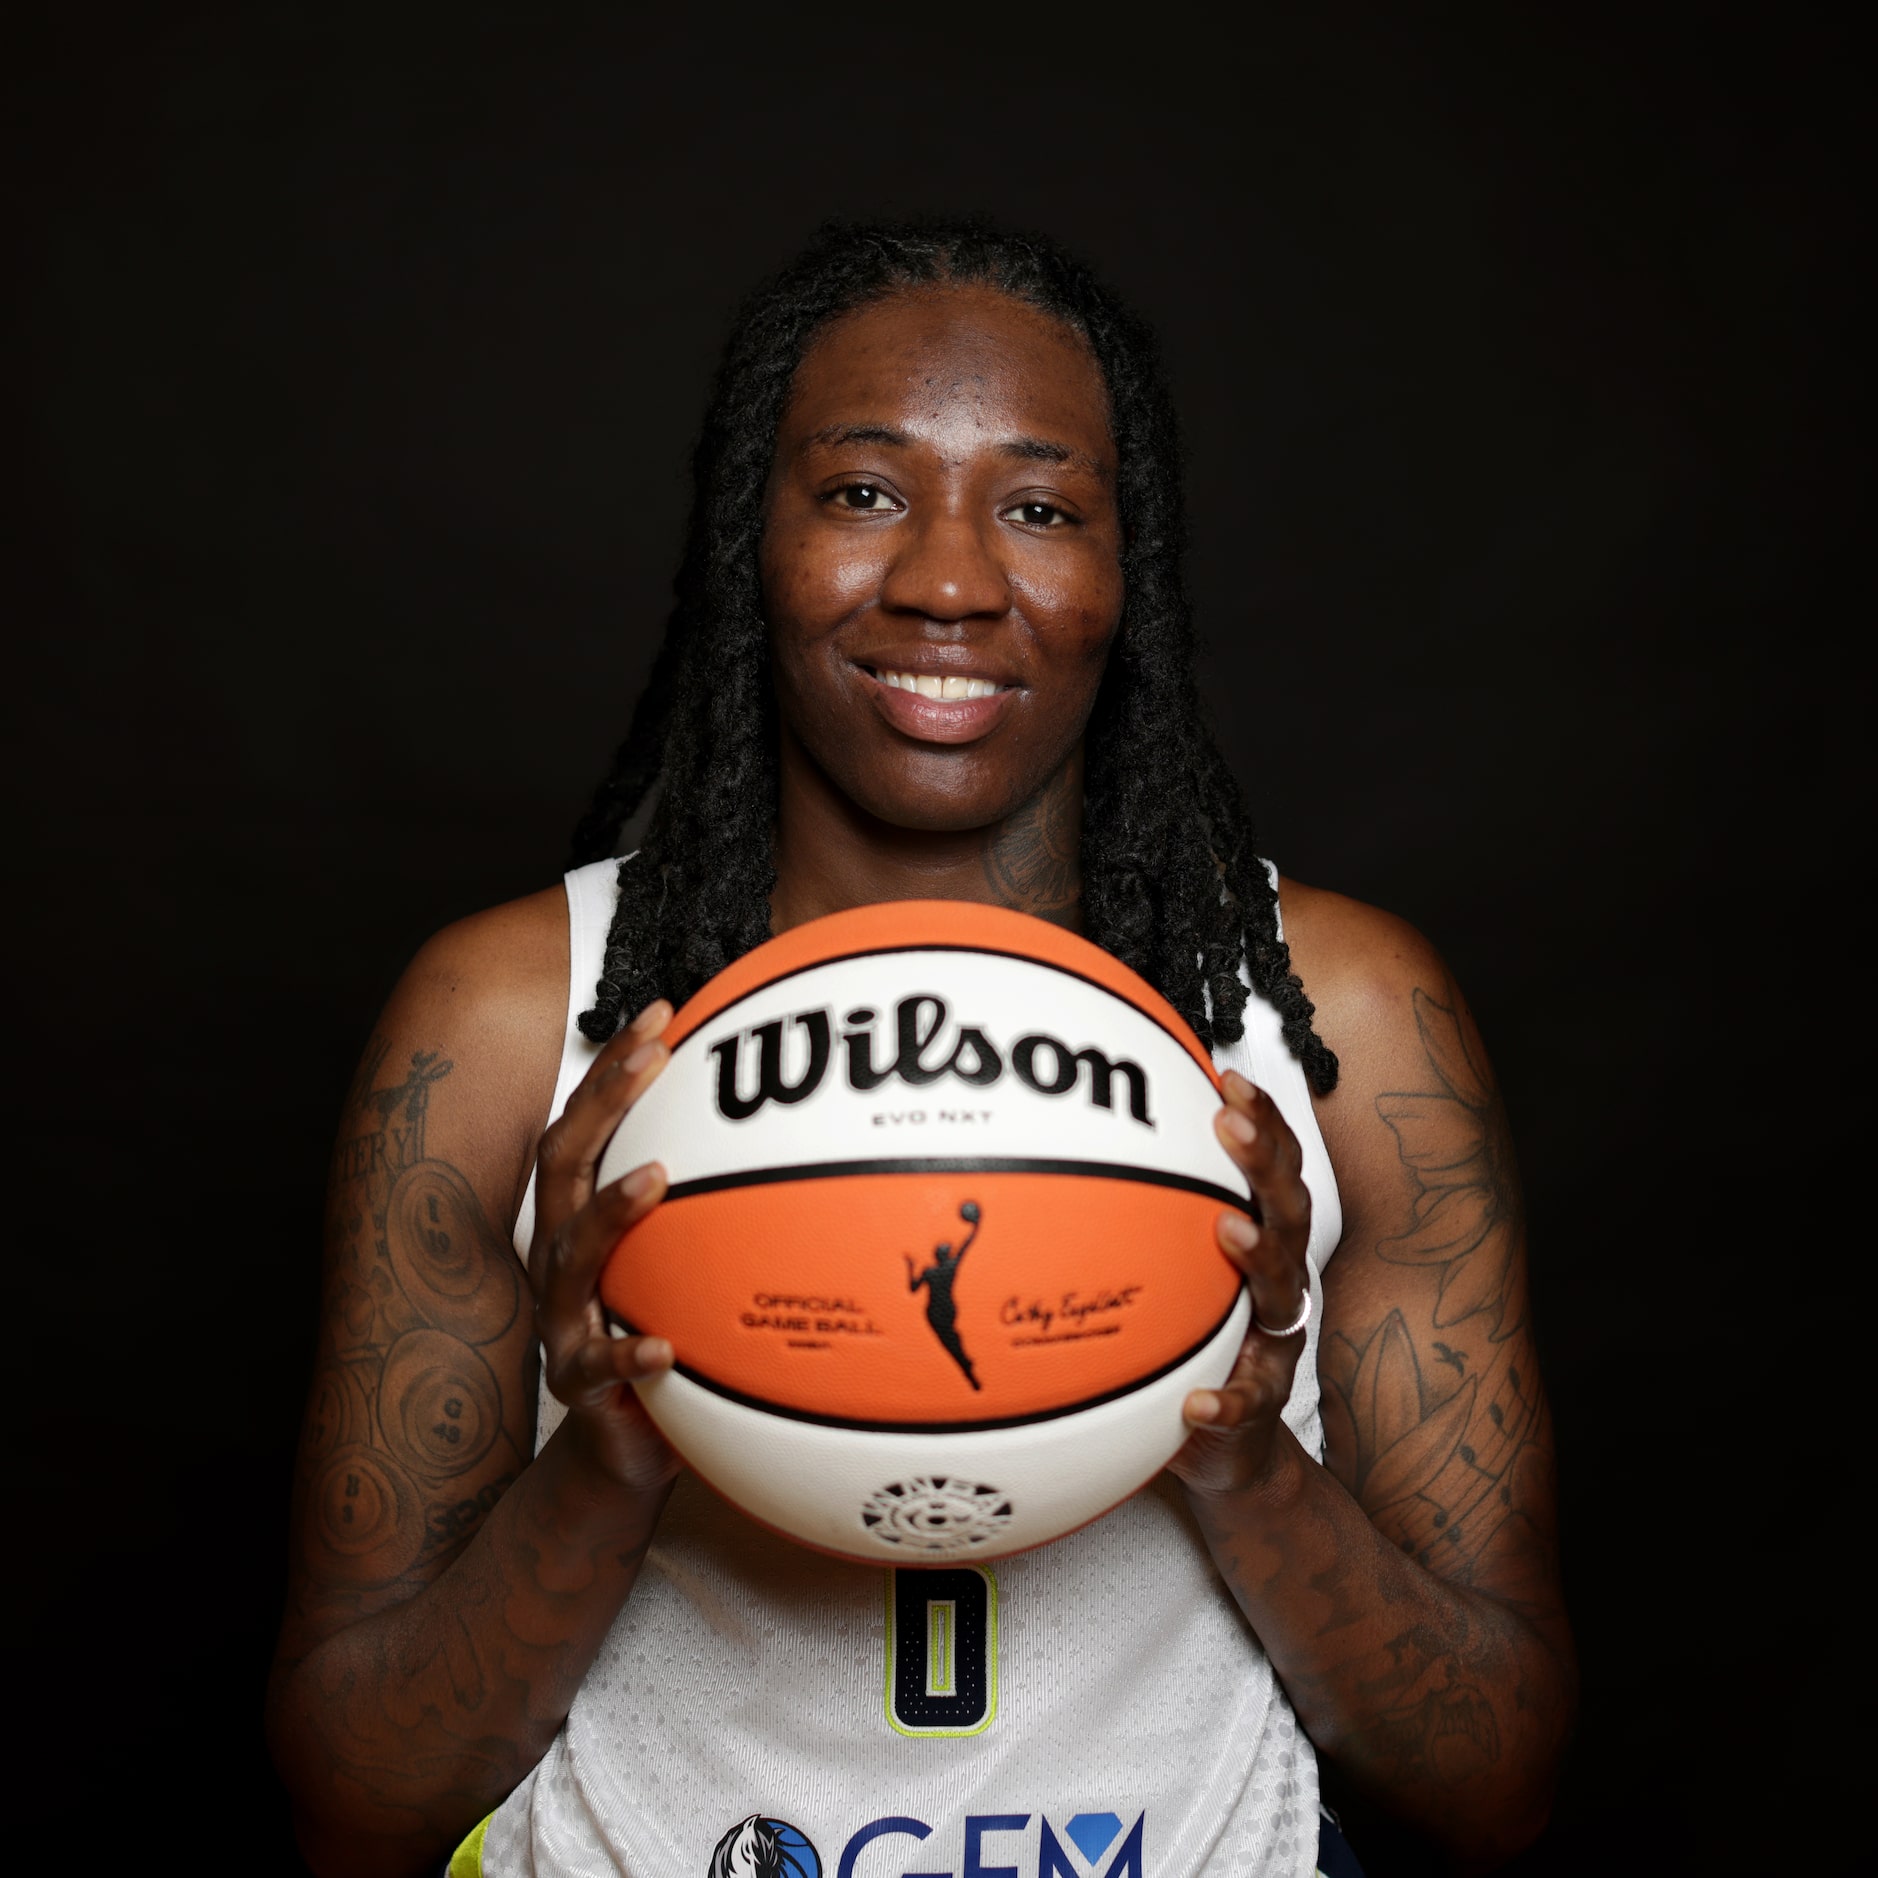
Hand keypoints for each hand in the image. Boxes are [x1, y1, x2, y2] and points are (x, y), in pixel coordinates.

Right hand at [529, 998, 682, 1493]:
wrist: (619, 1451)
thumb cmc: (663, 1333)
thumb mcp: (685, 1265)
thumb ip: (716, 1207)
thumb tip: (803, 1141)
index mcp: (581, 1219)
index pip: (586, 1125)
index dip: (614, 1069)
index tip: (662, 1011)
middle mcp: (560, 1256)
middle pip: (563, 1163)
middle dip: (605, 1100)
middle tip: (654, 1056)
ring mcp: (563, 1318)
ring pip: (571, 1254)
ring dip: (612, 1211)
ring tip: (656, 1176)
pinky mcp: (578, 1384)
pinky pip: (598, 1364)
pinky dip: (629, 1352)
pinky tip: (666, 1347)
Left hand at [1166, 1069, 1313, 1496]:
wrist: (1230, 1452)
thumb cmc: (1189, 1344)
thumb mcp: (1164, 1275)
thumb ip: (1137, 1222)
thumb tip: (1065, 1154)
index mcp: (1260, 1243)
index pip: (1273, 1168)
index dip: (1262, 1120)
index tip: (1226, 1076)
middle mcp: (1277, 1285)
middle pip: (1290, 1210)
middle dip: (1263, 1161)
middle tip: (1229, 1123)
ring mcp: (1274, 1344)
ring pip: (1285, 1292)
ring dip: (1262, 1257)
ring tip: (1231, 1231)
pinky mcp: (1257, 1407)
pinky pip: (1245, 1403)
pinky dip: (1224, 1400)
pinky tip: (1197, 1402)